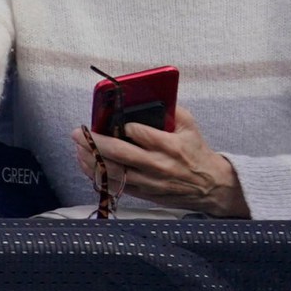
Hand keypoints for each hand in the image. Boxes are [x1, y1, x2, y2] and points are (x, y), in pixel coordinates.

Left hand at [74, 106, 249, 217]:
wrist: (213, 187)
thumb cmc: (197, 152)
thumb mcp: (190, 127)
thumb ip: (171, 110)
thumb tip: (147, 96)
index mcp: (170, 146)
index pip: (138, 132)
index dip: (122, 125)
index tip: (112, 120)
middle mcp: (158, 165)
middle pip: (119, 153)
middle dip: (94, 141)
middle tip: (78, 132)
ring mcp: (149, 182)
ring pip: (113, 172)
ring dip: (90, 159)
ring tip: (78, 147)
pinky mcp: (145, 194)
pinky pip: (115, 186)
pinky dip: (97, 175)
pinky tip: (87, 164)